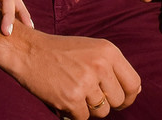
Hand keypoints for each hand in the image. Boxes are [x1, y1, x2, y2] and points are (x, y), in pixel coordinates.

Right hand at [9, 30, 139, 118]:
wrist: (27, 50)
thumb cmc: (59, 51)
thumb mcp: (91, 49)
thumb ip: (112, 67)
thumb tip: (135, 91)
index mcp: (108, 51)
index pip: (134, 83)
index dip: (128, 96)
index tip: (118, 100)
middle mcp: (100, 65)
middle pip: (118, 101)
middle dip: (104, 103)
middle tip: (86, 93)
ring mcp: (86, 82)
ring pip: (101, 112)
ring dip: (87, 108)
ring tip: (71, 89)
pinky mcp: (72, 98)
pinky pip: (83, 117)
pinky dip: (72, 112)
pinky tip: (62, 95)